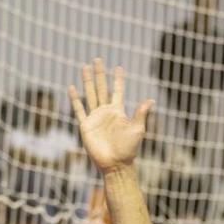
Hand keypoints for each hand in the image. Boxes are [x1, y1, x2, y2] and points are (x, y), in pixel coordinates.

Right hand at [69, 59, 153, 173]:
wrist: (115, 164)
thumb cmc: (129, 149)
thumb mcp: (137, 129)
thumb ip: (140, 113)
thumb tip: (151, 100)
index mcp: (118, 111)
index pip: (117, 90)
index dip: (117, 79)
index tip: (118, 67)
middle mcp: (106, 112)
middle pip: (101, 88)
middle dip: (99, 74)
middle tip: (97, 59)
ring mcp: (95, 117)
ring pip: (90, 94)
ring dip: (87, 81)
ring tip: (84, 67)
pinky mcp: (86, 125)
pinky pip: (79, 109)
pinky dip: (75, 99)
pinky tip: (72, 88)